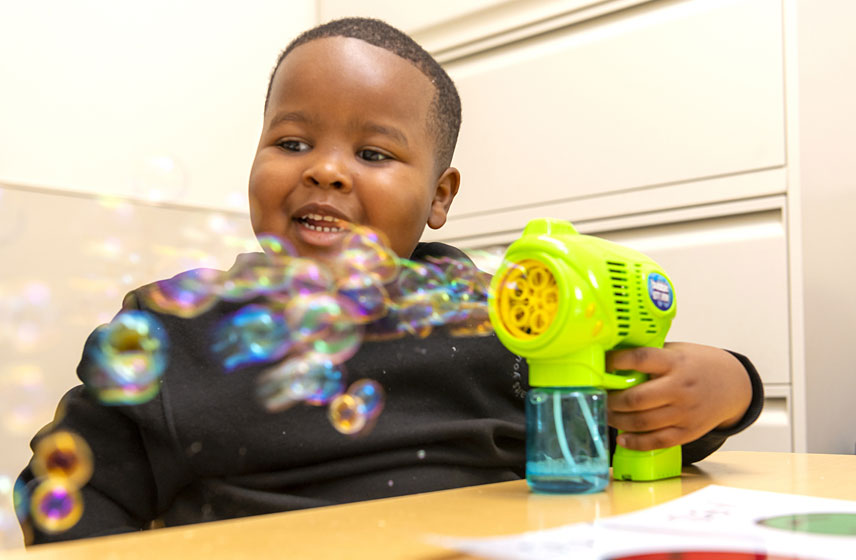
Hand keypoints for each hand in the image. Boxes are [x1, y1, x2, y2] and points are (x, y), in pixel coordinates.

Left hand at [605, 342, 751, 450]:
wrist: (733, 385)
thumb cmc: (697, 365)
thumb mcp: (677, 351)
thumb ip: (652, 356)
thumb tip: (614, 355)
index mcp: (675, 363)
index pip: (642, 359)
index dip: (618, 361)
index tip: (603, 362)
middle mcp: (680, 388)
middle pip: (637, 398)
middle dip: (612, 400)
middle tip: (600, 396)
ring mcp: (685, 412)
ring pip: (643, 423)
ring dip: (618, 420)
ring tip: (607, 414)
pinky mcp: (688, 432)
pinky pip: (658, 441)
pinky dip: (636, 442)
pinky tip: (622, 438)